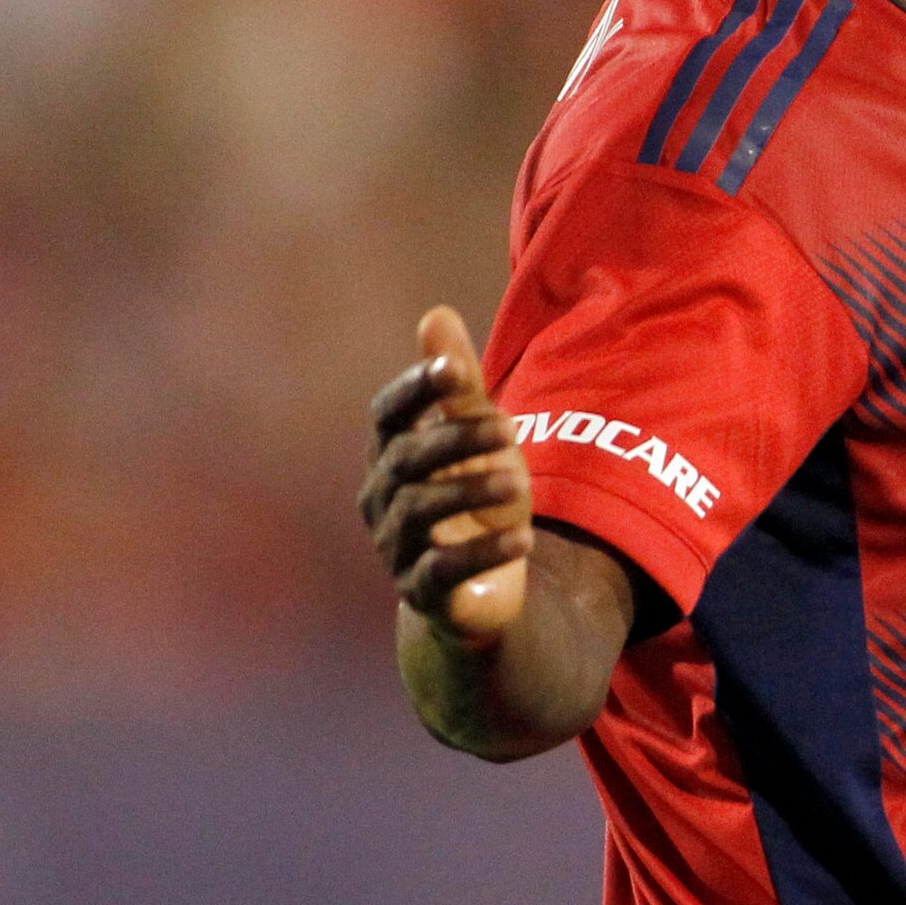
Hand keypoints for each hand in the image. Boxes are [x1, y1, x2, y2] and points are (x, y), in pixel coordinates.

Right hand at [358, 307, 533, 642]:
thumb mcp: (477, 437)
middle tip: (510, 429)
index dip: (416, 390)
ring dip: (471, 492)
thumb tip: (436, 313)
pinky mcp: (422, 590)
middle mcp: (382, 498)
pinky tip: (523, 539)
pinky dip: (483, 553)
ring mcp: (396, 546)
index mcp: (391, 454)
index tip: (453, 370)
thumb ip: (459, 385)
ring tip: (520, 483)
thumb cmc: (474, 496)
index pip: (387, 414)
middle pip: (406, 459)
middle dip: (456, 440)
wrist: (483, 583)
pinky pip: (443, 571)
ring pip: (420, 511)